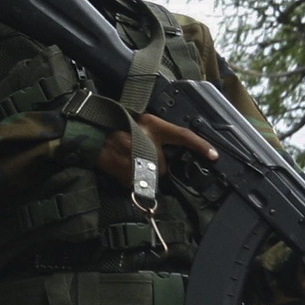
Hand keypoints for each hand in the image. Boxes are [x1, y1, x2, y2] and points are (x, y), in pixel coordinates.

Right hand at [94, 110, 215, 191]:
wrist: (90, 136)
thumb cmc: (114, 126)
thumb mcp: (139, 122)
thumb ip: (154, 134)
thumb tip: (164, 155)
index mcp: (154, 126)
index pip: (183, 135)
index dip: (200, 145)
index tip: (214, 155)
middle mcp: (149, 142)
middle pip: (164, 165)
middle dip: (156, 164)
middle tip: (138, 153)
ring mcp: (140, 160)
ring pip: (152, 175)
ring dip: (143, 172)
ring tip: (128, 159)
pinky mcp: (130, 174)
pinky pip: (138, 182)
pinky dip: (132, 179)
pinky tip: (122, 167)